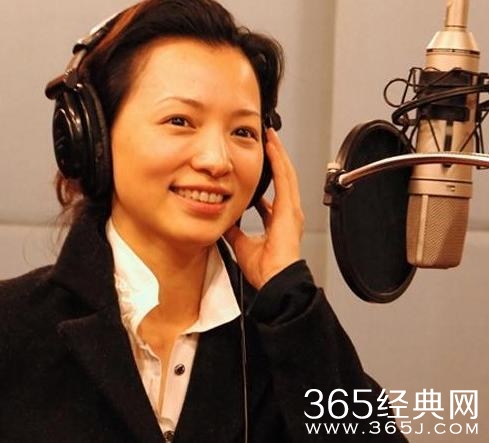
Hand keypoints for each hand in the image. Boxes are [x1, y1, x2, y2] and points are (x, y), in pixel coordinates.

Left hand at [224, 129, 303, 288]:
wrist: (275, 279)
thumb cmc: (265, 269)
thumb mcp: (242, 244)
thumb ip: (235, 231)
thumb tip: (224, 221)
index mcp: (278, 220)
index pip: (273, 192)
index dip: (268, 177)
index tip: (259, 165)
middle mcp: (288, 212)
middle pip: (283, 178)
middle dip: (275, 159)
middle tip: (268, 141)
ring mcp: (291, 210)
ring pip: (286, 174)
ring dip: (278, 155)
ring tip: (270, 138)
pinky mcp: (290, 209)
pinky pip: (284, 179)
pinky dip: (278, 162)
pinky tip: (272, 148)